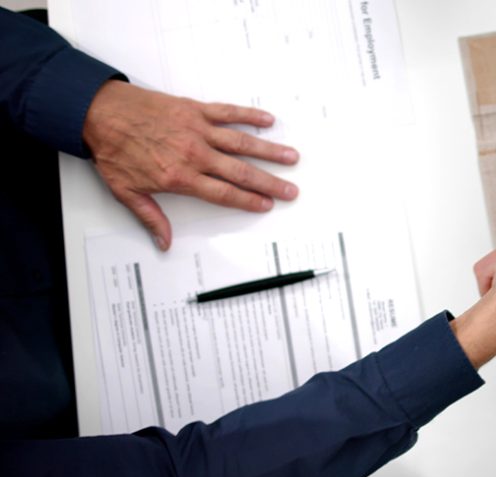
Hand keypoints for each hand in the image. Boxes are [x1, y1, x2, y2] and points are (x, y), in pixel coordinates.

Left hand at [83, 80, 300, 250]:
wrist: (97, 112)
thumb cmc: (112, 149)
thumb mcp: (126, 191)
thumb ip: (150, 217)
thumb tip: (164, 242)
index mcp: (180, 177)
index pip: (223, 193)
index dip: (247, 200)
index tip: (266, 205)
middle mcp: (194, 154)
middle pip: (241, 172)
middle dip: (269, 183)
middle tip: (290, 190)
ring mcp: (197, 130)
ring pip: (241, 143)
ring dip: (269, 151)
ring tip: (291, 157)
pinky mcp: (194, 110)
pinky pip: (228, 112)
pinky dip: (249, 115)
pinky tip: (268, 120)